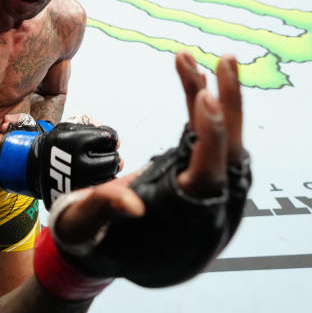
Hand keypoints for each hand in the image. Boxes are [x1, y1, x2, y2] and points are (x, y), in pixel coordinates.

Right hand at [0, 120, 120, 208]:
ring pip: (111, 174)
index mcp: (75, 142)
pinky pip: (103, 186)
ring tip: (97, 166)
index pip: (109, 137)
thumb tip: (117, 141)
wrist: (33, 166)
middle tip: (101, 155)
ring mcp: (80, 180)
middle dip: (110, 155)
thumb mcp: (69, 128)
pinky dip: (103, 180)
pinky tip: (96, 176)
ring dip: (108, 169)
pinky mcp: (80, 192)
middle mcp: (78, 162)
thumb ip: (94, 127)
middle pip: (114, 159)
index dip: (108, 138)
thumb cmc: (56, 145)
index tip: (101, 141)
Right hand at [47, 52, 249, 289]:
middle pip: (230, 153)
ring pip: (226, 142)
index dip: (213, 137)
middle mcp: (206, 211)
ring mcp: (205, 192)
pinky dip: (200, 106)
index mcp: (184, 224)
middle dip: (229, 105)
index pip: (209, 176)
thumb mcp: (81, 228)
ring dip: (222, 98)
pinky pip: (206, 136)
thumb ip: (101, 210)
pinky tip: (190, 75)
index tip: (207, 97)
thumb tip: (132, 203)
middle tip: (224, 62)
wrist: (99, 252)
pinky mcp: (196, 174)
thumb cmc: (90, 241)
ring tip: (217, 60)